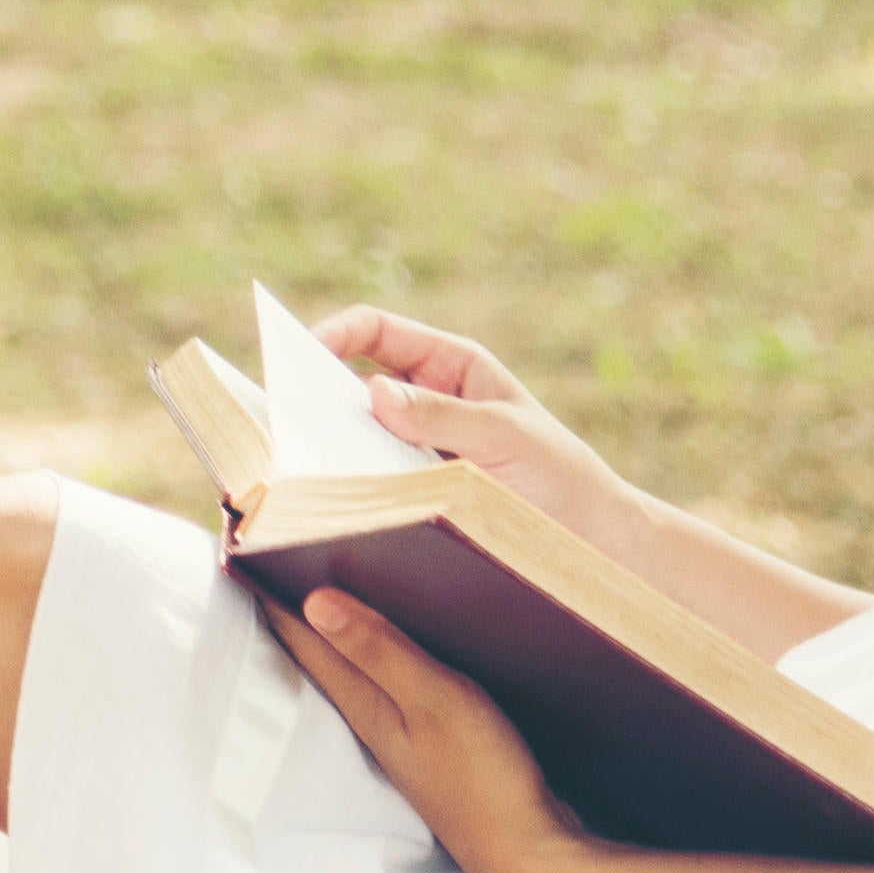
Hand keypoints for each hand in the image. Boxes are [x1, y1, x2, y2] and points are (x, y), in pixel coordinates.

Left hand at [260, 585, 586, 872]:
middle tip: (273, 555)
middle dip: (297, 603)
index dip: (272, 594)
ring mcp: (403, 735)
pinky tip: (398, 643)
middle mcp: (373, 718)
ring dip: (339, 628)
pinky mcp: (436, 743)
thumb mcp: (435, 701)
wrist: (530, 856)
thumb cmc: (484, 780)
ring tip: (324, 584)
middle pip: (322, 651)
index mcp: (365, 704)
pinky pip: (394, 683)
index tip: (241, 552)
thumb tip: (314, 602)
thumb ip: (381, 651)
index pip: (304, 639)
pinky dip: (383, 653)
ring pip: (357, 667)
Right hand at [307, 304, 629, 536]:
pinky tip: (328, 506)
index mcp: (449, 365)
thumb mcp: (506, 437)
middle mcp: (423, 402)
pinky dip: (344, 490)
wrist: (591, 542)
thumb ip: (443, 415)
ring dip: (325, 449)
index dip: (333, 332)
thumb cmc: (560, 474)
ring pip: (353, 438)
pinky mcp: (410, 496)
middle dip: (314, 395)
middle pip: (351, 383)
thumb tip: (373, 391)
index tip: (300, 353)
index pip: (375, 331)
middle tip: (282, 417)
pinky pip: (366, 485)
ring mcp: (412, 450)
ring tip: (298, 468)